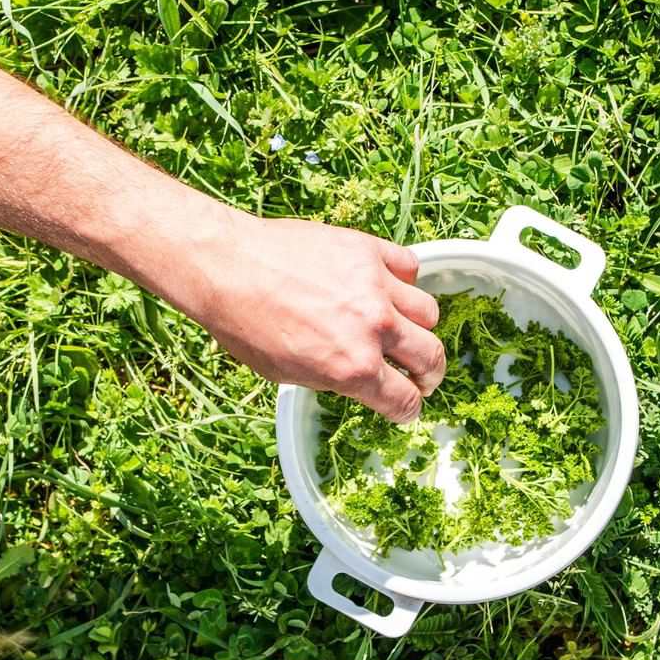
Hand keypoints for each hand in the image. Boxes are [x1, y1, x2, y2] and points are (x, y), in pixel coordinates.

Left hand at [154, 206, 445, 422]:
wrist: (227, 267)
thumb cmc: (245, 324)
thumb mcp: (288, 374)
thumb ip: (334, 377)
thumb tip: (357, 377)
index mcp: (353, 368)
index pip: (405, 400)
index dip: (407, 409)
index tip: (406, 406)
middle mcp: (373, 328)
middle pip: (431, 358)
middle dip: (428, 375)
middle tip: (421, 376)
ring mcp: (375, 286)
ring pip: (429, 313)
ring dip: (420, 328)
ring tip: (405, 330)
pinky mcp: (369, 250)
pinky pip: (409, 267)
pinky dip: (405, 281)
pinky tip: (390, 289)